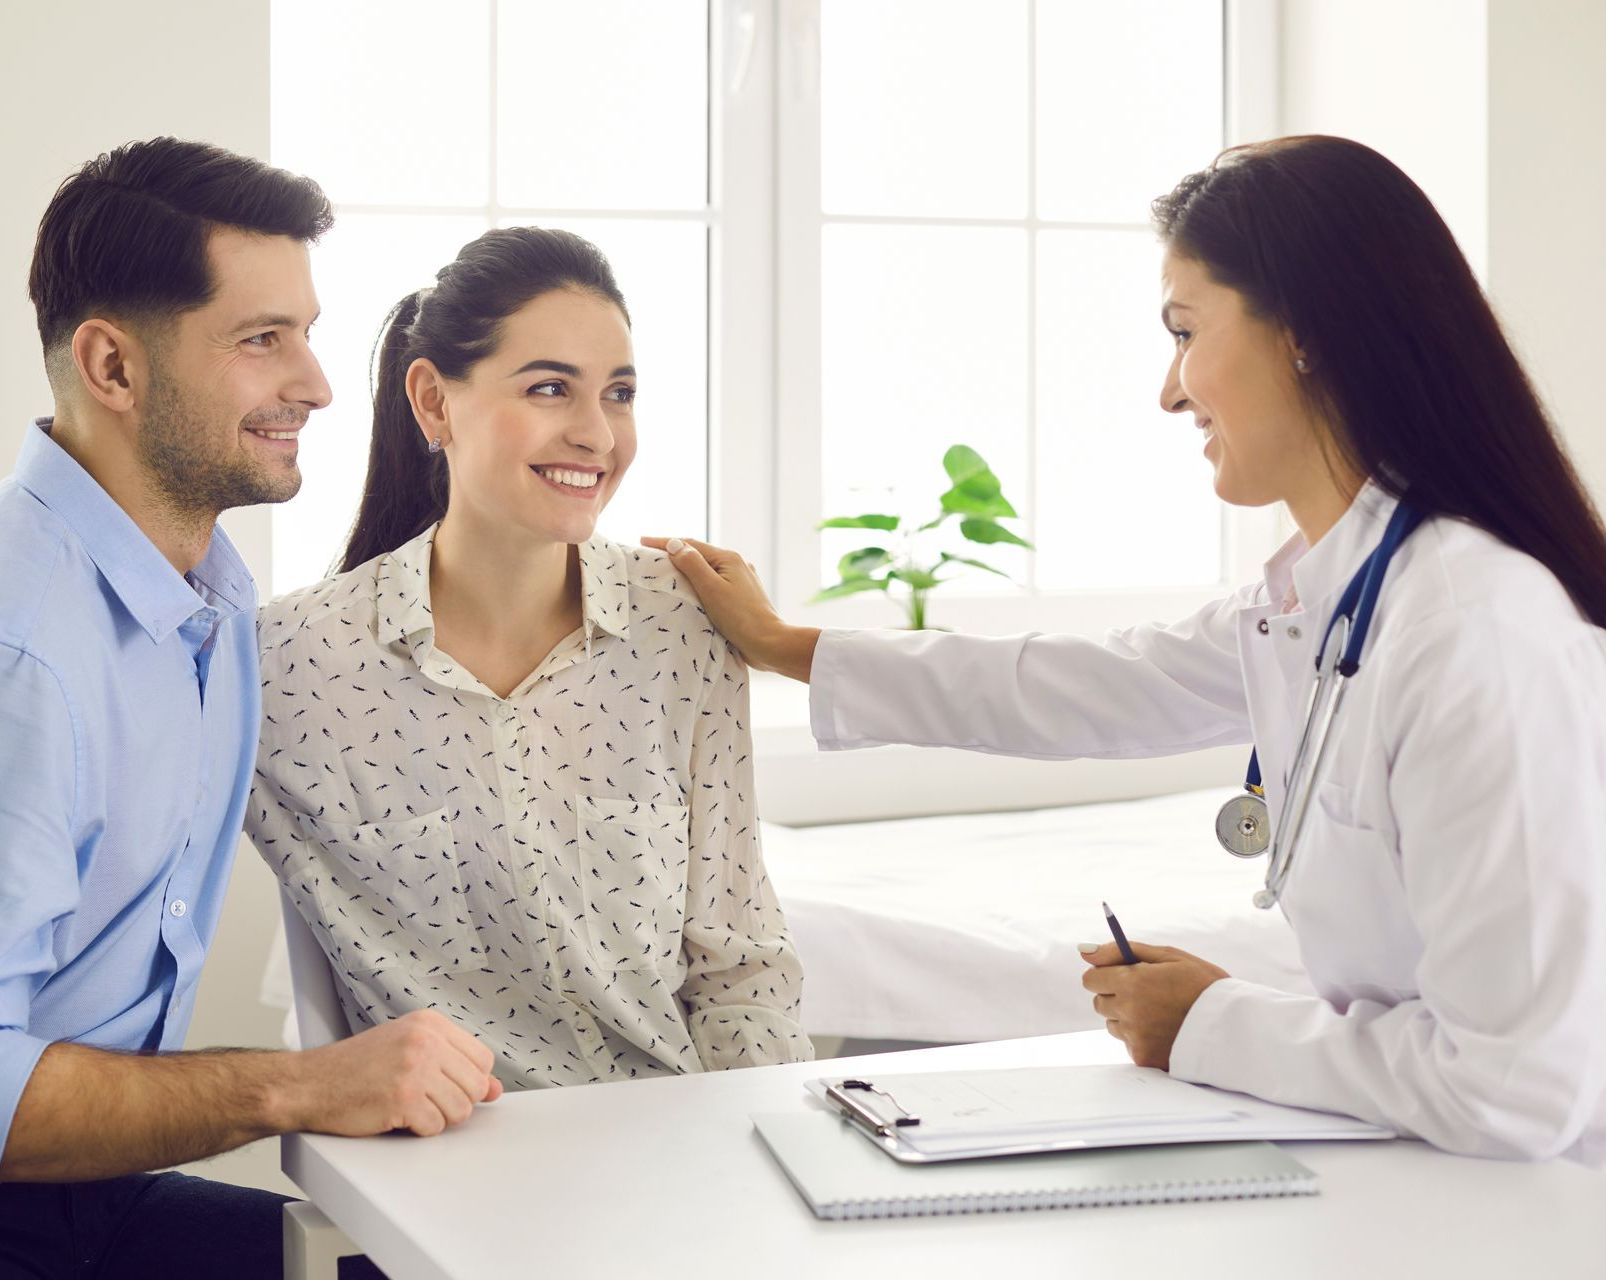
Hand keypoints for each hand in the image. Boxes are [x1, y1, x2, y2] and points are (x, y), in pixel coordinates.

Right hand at [286, 1009, 502, 1136]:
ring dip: (437, 1118)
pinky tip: (397, 1117)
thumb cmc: (356, 1068)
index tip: (447, 1086)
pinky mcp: (402, 1099)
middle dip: (455, 1102)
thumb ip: (453, 1064)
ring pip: (460, 1110)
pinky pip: (435, 1127)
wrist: (310, 1083)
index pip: (482, 1058)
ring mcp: (415, 1069)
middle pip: (475, 1086)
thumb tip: (495, 1089)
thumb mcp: (408, 1051)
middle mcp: (426, 1041)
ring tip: (410, 1108)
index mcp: (430, 1023)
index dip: (470, 1081)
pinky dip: (419, 1130)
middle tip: (424, 1101)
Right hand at [640, 536, 817, 679]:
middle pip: (699, 554)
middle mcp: (737, 565)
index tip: (641, 541)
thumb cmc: (740, 617)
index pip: (690, 544)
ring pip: (708, 570)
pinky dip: (699, 583)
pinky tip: (692, 591)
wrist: (769, 643)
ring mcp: (742, 581)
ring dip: (687, 568)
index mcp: (729, 558)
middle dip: (675, 553)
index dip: (665, 542)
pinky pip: (715, 584)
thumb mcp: (711, 589)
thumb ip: (692, 565)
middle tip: (650, 555)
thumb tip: (675, 544)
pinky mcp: (742, 597)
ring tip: (666, 571)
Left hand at [1079, 941, 1227, 1070]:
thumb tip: (1084, 950)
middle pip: (1099, 1003)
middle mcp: (1128, 1011)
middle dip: (1116, 996)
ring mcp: (1135, 1037)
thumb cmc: (1203, 985)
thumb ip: (1122, 951)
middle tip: (1147, 994)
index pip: (1091, 979)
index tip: (1121, 975)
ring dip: (1128, 1018)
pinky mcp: (1143, 1058)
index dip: (1106, 975)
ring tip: (1161, 1015)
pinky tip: (1167, 1032)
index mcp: (1132, 982)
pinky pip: (1129, 1044)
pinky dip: (1142, 1038)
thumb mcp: (1169, 956)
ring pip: (1113, 1025)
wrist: (1235, 1027)